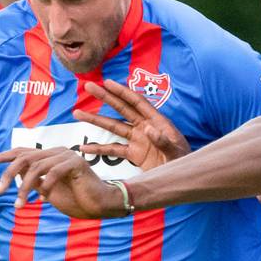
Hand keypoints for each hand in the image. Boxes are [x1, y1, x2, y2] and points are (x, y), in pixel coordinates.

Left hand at [0, 145, 130, 219]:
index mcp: (49, 156)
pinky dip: (45, 186)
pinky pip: (53, 172)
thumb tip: (14, 175)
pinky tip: (42, 200)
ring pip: (36, 167)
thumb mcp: (46, 190)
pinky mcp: (76, 163)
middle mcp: (56, 151)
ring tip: (19, 205)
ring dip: (24, 188)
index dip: (2, 156)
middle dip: (8, 174)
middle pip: (24, 157)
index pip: (21, 152)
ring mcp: (66, 155)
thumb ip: (32, 180)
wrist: (99, 206)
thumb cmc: (75, 199)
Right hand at [74, 78, 188, 170]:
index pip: (136, 102)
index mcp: (156, 121)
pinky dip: (99, 149)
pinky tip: (85, 148)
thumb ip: (163, 141)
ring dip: (96, 120)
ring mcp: (137, 140)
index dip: (121, 91)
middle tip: (88, 86)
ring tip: (77, 113)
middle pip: (121, 108)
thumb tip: (149, 130)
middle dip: (104, 97)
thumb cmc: (183, 161)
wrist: (183, 178)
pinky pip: (113, 150)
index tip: (106, 82)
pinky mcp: (133, 154)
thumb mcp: (175, 152)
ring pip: (113, 127)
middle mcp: (144, 127)